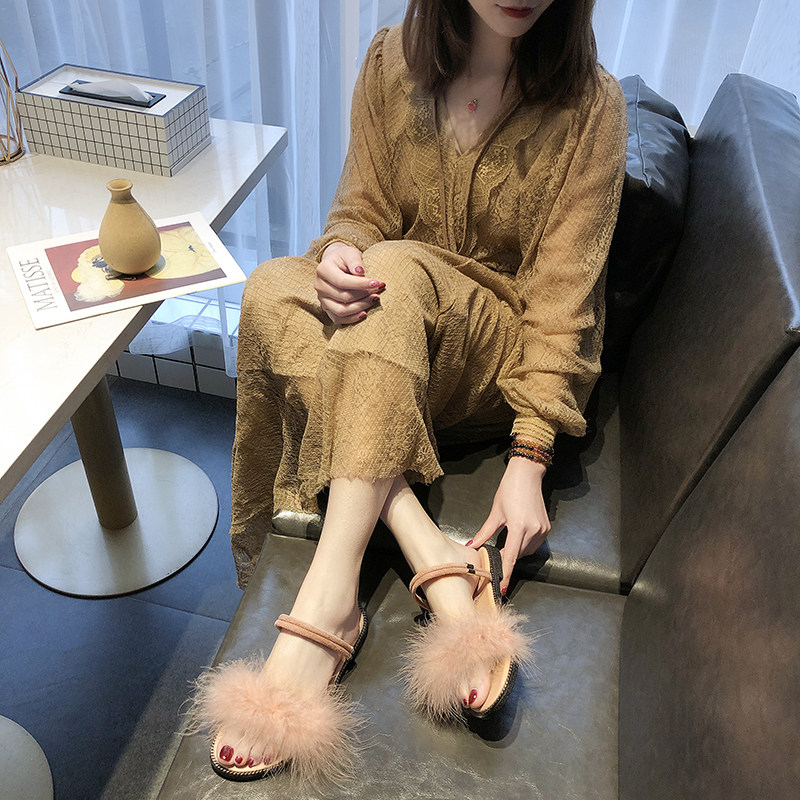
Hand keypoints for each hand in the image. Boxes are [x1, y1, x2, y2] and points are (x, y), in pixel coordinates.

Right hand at [315, 242, 384, 324]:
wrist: (336, 264)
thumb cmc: (345, 258)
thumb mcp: (350, 253)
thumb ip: (355, 261)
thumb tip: (360, 273)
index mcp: (323, 270)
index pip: (343, 281)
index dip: (361, 284)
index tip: (377, 283)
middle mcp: (320, 286)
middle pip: (343, 297)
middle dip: (364, 295)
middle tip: (378, 291)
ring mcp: (322, 299)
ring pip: (341, 311)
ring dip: (360, 307)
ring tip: (374, 300)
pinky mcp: (326, 308)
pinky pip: (338, 319)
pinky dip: (352, 318)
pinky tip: (364, 313)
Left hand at [469, 456, 550, 594]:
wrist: (527, 475)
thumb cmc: (510, 489)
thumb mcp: (495, 512)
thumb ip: (485, 532)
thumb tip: (473, 545)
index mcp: (519, 527)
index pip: (511, 557)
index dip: (506, 573)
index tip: (502, 587)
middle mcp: (533, 530)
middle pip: (518, 555)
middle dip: (507, 558)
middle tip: (496, 557)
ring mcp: (542, 529)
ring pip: (527, 551)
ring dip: (516, 551)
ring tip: (507, 540)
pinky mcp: (546, 527)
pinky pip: (534, 544)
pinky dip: (525, 545)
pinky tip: (518, 536)